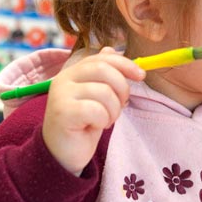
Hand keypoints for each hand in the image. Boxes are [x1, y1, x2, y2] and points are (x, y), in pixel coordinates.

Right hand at [42, 47, 145, 174]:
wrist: (63, 153)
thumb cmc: (84, 124)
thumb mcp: (98, 96)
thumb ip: (103, 74)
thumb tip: (111, 49)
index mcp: (73, 72)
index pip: (102, 57)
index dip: (125, 63)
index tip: (141, 76)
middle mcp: (63, 79)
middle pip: (104, 69)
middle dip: (122, 88)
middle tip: (122, 104)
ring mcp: (60, 95)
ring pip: (104, 92)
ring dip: (113, 110)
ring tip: (106, 120)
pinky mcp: (62, 112)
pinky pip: (96, 110)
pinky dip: (103, 120)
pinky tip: (95, 126)